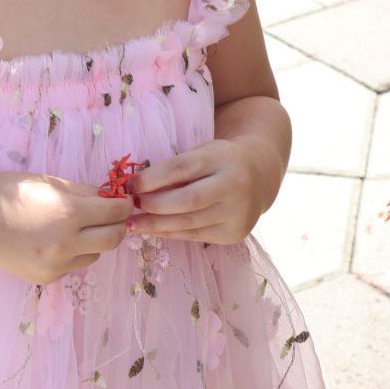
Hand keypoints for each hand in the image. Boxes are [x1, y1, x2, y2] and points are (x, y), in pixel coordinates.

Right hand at [0, 172, 133, 284]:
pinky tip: (52, 241)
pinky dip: (72, 253)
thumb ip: (85, 193)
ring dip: (94, 241)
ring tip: (74, 228)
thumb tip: (113, 200)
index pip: (116, 212)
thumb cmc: (9, 192)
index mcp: (69, 213)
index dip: (124, 205)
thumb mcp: (50, 183)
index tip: (122, 201)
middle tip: (109, 216)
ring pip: (94, 255)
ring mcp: (55, 265)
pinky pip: (73, 265)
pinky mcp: (46, 277)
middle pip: (114, 239)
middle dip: (116, 225)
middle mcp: (66, 243)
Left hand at [126, 139, 266, 243]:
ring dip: (156, 225)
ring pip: (188, 223)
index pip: (180, 169)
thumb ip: (175, 168)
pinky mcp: (235, 233)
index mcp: (223, 158)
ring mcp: (237, 212)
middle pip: (186, 200)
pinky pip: (195, 235)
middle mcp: (234, 185)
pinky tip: (154, 230)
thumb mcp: (202, 153)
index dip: (151, 179)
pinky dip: (171, 233)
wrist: (260, 175)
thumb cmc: (220, 161)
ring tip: (133, 224)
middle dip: (153, 205)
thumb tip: (135, 188)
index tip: (129, 186)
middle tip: (130, 207)